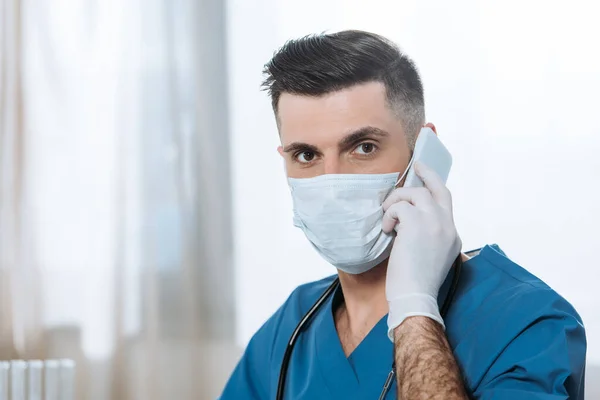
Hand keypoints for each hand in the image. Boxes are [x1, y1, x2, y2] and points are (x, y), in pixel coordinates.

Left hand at [383, 161, 461, 340]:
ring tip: (388, 217)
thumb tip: (411, 220)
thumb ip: (430, 235)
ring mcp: (435, 222)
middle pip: (438, 189)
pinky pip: (399, 207)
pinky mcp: (417, 224)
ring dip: (396, 201)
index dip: (434, 188)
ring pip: (415, 194)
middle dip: (427, 174)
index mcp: (453, 234)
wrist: (415, 296)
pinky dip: (389, 215)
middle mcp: (447, 225)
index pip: (445, 203)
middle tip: (416, 165)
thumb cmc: (417, 282)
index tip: (426, 178)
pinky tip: (387, 231)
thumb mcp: (433, 256)